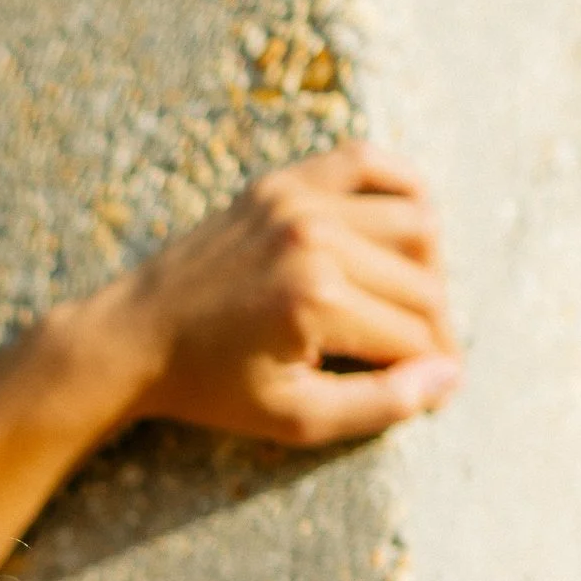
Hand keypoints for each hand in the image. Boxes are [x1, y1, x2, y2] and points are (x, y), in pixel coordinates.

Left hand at [0, 143, 459, 576]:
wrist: (133, 338)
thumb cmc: (211, 387)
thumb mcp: (293, 418)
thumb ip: (377, 406)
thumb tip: (447, 379)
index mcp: (316, 300)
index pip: (415, 333)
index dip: (433, 369)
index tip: (434, 388)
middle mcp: (313, 239)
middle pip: (422, 280)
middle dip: (434, 326)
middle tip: (424, 355)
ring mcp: (296, 202)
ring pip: (414, 219)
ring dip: (429, 264)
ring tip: (411, 302)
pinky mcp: (281, 183)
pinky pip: (368, 162)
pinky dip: (402, 186)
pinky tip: (406, 227)